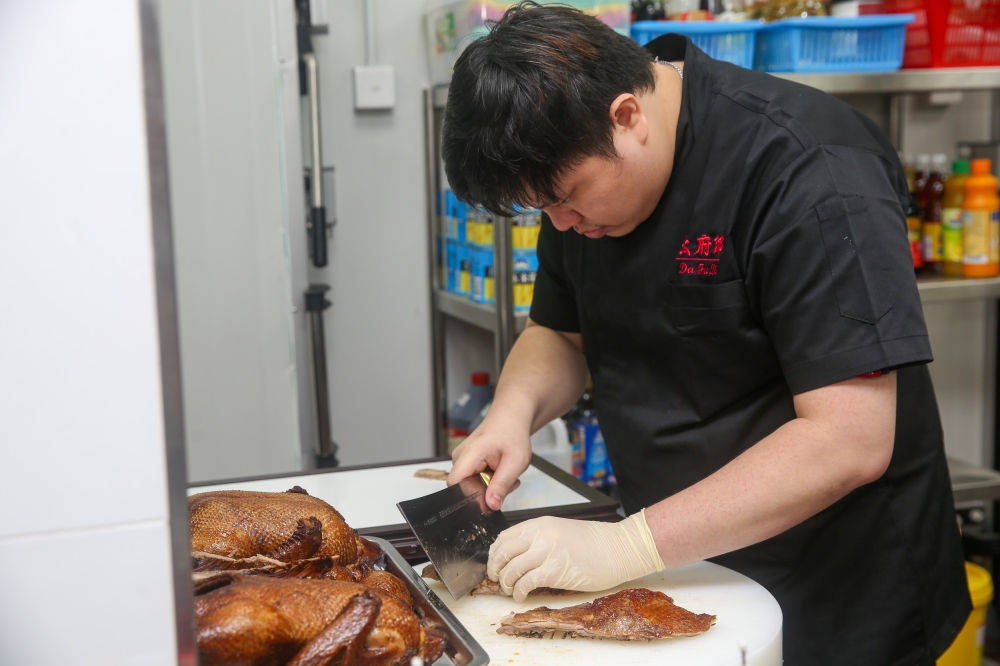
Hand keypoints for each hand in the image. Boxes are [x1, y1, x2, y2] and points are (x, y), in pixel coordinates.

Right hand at [447, 413, 530, 510]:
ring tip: (506, 474)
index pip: (455, 485)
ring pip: (471, 486)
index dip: (471, 498)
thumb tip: (491, 505)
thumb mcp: (515, 462)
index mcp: (469, 454)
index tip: (490, 500)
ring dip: (490, 486)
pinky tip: (499, 472)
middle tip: (508, 484)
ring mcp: (461, 459)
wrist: (510, 419)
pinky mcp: (466, 463)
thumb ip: (502, 485)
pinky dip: (488, 481)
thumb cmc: (513, 434)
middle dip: (487, 492)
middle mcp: (460, 457)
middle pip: (465, 488)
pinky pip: (473, 480)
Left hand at [486, 511, 663, 601]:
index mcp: (540, 524)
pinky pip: (526, 582)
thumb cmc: (596, 542)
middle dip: (495, 569)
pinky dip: (519, 592)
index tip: (495, 564)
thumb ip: (540, 539)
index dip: (495, 553)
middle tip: (497, 580)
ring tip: (511, 590)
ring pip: (511, 569)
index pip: (505, 537)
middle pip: (503, 553)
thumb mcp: (561, 531)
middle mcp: (540, 535)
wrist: (620, 547)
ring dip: (506, 583)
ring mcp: (547, 552)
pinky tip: (522, 596)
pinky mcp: (555, 570)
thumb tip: (520, 555)